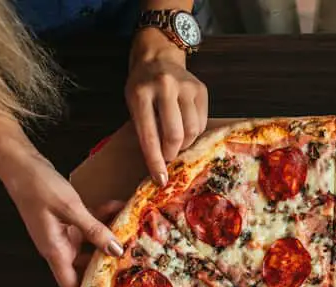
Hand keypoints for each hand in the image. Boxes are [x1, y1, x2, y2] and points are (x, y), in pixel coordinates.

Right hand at [2, 151, 123, 286]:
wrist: (21, 163)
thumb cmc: (37, 186)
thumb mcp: (70, 208)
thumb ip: (94, 230)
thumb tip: (115, 250)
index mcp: (55, 251)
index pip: (70, 286)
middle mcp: (59, 246)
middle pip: (86, 267)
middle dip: (108, 265)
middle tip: (134, 263)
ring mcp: (64, 234)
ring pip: (92, 244)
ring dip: (110, 238)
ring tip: (132, 234)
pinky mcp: (68, 220)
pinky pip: (89, 225)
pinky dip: (103, 218)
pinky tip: (118, 208)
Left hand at [127, 29, 207, 186]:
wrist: (158, 58)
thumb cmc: (142, 88)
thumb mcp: (133, 106)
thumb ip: (145, 131)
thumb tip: (159, 165)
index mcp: (141, 94)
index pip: (149, 136)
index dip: (155, 162)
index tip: (160, 180)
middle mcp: (164, 87)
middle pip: (175, 135)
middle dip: (172, 153)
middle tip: (168, 157)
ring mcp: (185, 87)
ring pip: (192, 131)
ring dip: (185, 144)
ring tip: (176, 142)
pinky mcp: (201, 89)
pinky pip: (202, 122)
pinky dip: (195, 132)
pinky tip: (186, 128)